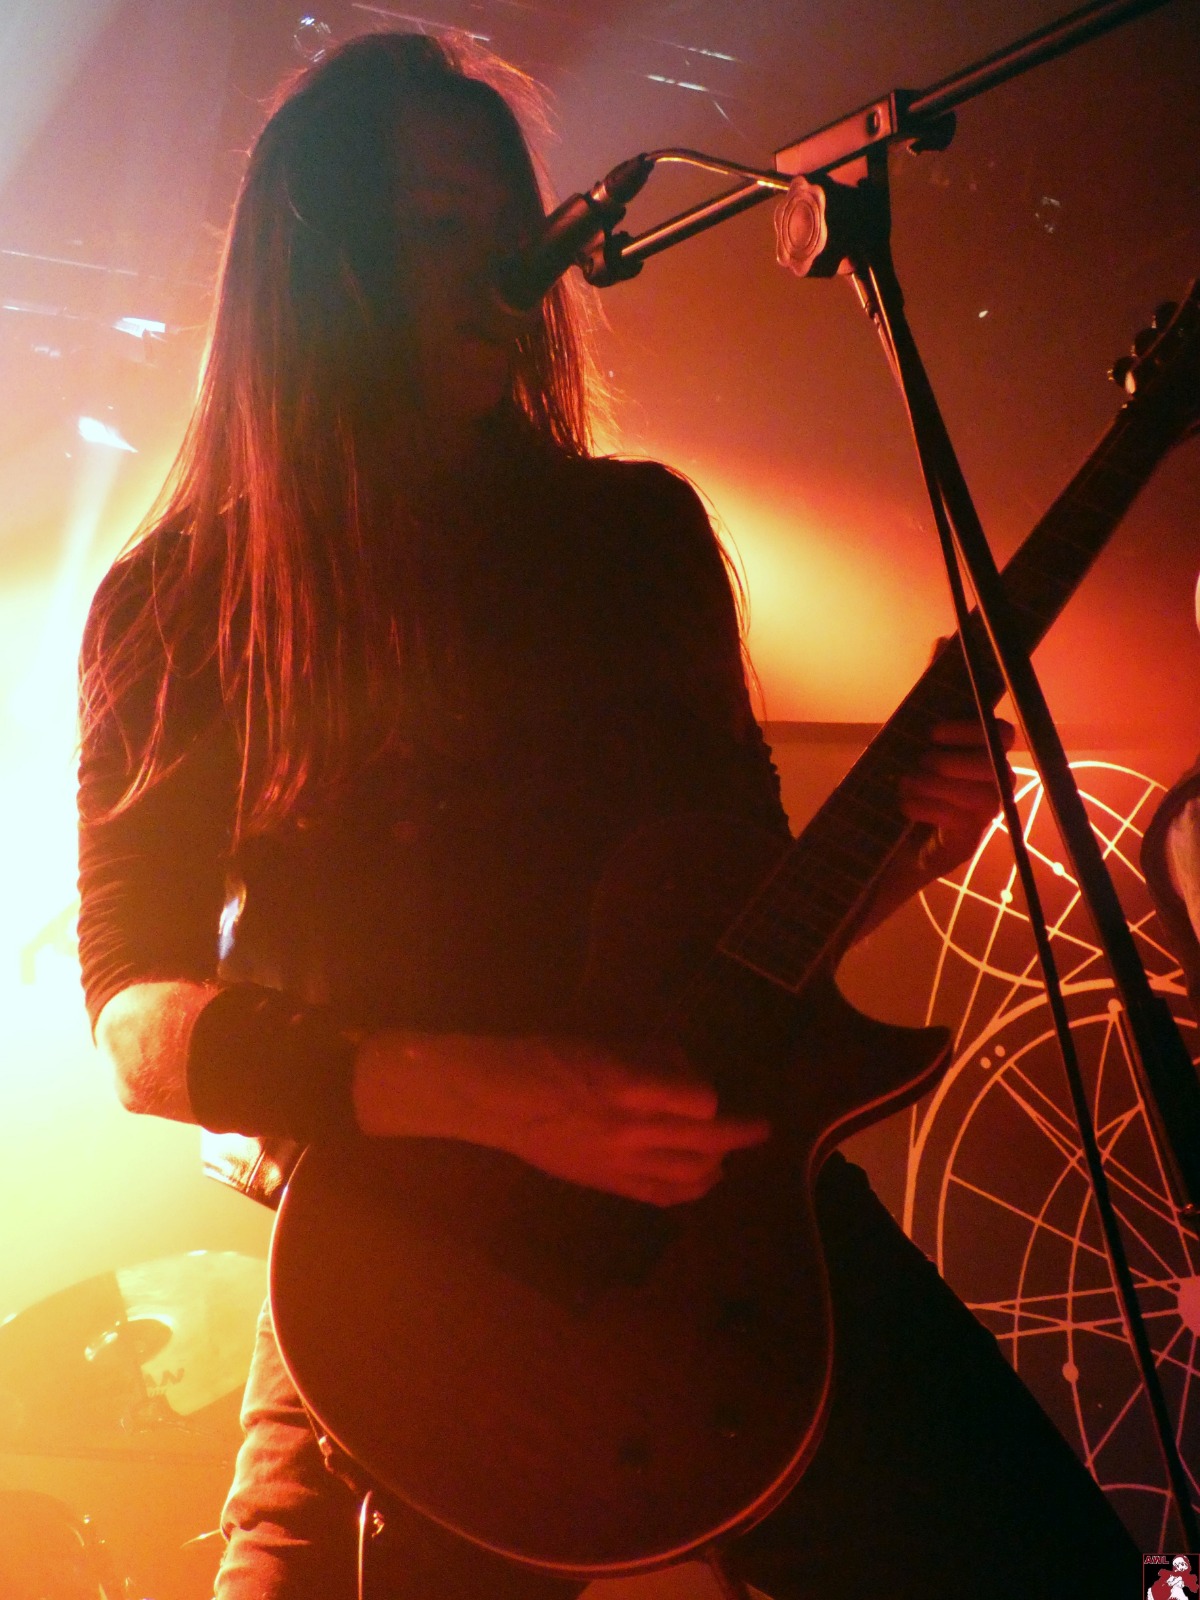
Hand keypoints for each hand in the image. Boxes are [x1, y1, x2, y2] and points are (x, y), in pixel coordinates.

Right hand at [354, 1033, 769, 1206]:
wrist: (498, 1100)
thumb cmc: (547, 1058)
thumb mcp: (604, 1043)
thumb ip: (653, 1058)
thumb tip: (688, 1073)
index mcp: (630, 1085)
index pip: (700, 1100)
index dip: (712, 1096)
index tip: (711, 1092)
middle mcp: (632, 1128)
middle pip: (706, 1140)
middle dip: (741, 1135)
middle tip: (763, 1129)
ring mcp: (621, 1161)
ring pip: (690, 1173)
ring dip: (718, 1165)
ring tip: (727, 1157)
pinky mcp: (608, 1182)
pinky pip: (661, 1194)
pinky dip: (688, 1190)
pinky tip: (698, 1182)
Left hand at [897, 716, 1013, 880]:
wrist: (903, 841)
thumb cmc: (914, 789)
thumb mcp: (916, 758)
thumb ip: (925, 740)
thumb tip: (913, 722)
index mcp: (986, 753)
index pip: (1002, 733)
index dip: (971, 730)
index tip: (932, 733)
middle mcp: (996, 781)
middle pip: (994, 764)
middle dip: (951, 762)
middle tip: (920, 763)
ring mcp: (987, 811)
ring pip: (981, 794)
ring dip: (937, 785)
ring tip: (906, 783)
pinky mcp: (971, 837)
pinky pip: (960, 819)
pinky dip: (928, 808)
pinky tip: (906, 805)